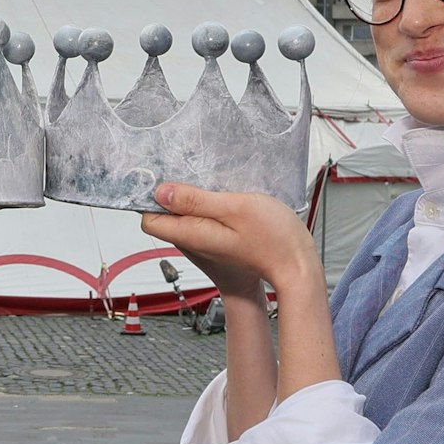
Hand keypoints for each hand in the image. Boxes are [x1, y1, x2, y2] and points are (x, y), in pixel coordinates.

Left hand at [140, 183, 320, 301]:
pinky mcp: (217, 243)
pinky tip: (225, 197)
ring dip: (193, 199)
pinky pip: (202, 221)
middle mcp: (193, 243)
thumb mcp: (235, 209)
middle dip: (173, 194)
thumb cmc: (272, 241)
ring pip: (185, 217)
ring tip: (213, 185)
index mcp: (192, 234)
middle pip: (165, 216)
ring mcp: (204, 244)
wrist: (295, 268)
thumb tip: (161, 192)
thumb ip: (196, 200)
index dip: (152, 197)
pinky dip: (208, 206)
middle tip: (194, 176)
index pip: (149, 220)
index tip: (167, 177)